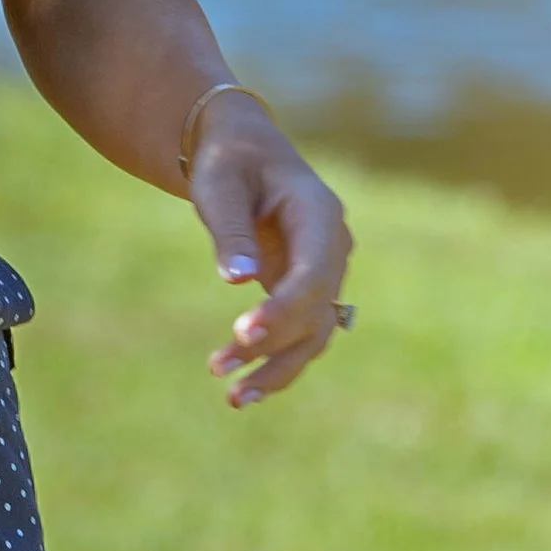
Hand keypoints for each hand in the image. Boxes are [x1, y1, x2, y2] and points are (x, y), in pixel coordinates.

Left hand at [187, 94, 351, 408]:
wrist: (242, 153)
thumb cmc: (229, 162)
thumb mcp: (220, 185)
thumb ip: (231, 230)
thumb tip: (238, 281)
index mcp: (319, 213)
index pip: (313, 273)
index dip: (283, 308)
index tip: (244, 333)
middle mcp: (332, 248)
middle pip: (314, 310)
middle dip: (270, 343)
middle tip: (218, 366)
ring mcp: (324, 273)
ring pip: (314, 334)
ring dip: (276, 367)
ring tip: (232, 397)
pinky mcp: (306, 293)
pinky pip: (301, 336)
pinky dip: (276, 363)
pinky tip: (244, 392)